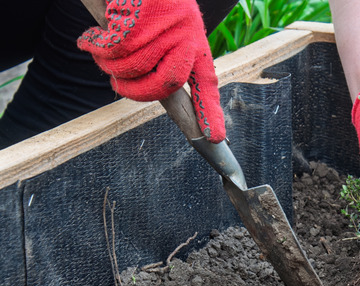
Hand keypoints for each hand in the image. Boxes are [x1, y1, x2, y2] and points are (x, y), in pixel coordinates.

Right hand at [77, 0, 224, 142]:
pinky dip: (95, 46)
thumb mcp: (163, 25)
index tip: (214, 138)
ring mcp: (166, 26)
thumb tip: (143, 86)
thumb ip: (161, 55)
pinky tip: (89, 38)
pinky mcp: (142, 16)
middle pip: (164, 84)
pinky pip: (114, 47)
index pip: (206, 84)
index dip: (209, 112)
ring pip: (132, 66)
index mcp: (195, 42)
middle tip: (116, 84)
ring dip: (107, 63)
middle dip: (133, 92)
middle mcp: (187, 35)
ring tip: (97, 49)